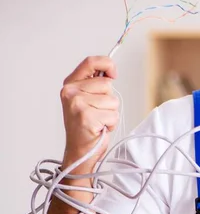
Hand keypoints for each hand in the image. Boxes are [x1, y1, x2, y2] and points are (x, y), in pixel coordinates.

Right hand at [60, 56, 119, 173]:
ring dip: (110, 113)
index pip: (90, 62)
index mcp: (70, 84)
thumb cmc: (87, 126)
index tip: (114, 74)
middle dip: (109, 100)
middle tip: (97, 112)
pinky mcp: (87, 117)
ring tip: (98, 121)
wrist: (80, 152)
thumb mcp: (87, 99)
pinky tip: (99, 128)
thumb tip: (111, 71)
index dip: (107, 64)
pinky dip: (111, 123)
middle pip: (107, 84)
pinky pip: (113, 114)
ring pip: (113, 100)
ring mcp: (77, 104)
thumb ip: (95, 84)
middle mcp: (70, 92)